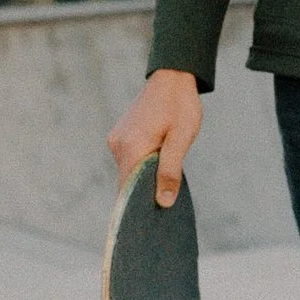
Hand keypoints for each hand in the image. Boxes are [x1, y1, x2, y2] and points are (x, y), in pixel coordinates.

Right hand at [109, 68, 203, 208]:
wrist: (173, 77)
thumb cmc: (181, 106)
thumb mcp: (182, 138)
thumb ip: (171, 170)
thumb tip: (164, 202)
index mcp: (131, 148)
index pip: (127, 190)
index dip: (137, 207)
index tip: (149, 223)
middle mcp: (118, 145)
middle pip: (127, 182)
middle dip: (144, 193)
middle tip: (166, 205)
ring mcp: (117, 139)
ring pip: (129, 170)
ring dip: (145, 177)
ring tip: (166, 181)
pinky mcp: (121, 134)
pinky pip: (130, 158)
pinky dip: (142, 165)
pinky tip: (159, 163)